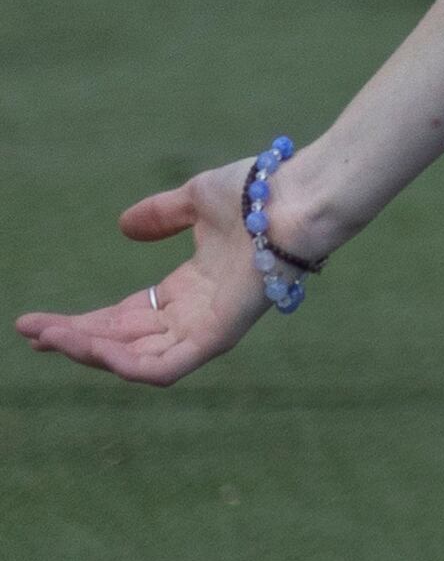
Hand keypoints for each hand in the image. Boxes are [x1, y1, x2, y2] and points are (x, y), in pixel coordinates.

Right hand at [16, 160, 285, 387]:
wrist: (296, 195)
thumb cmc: (259, 192)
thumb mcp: (194, 201)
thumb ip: (161, 214)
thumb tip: (124, 226)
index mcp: (190, 289)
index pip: (125, 318)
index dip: (81, 323)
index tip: (36, 322)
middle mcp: (196, 314)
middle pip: (122, 341)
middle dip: (73, 340)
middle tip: (30, 332)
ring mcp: (208, 329)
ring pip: (135, 360)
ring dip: (88, 351)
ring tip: (49, 336)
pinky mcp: (218, 337)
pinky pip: (164, 368)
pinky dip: (125, 364)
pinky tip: (89, 347)